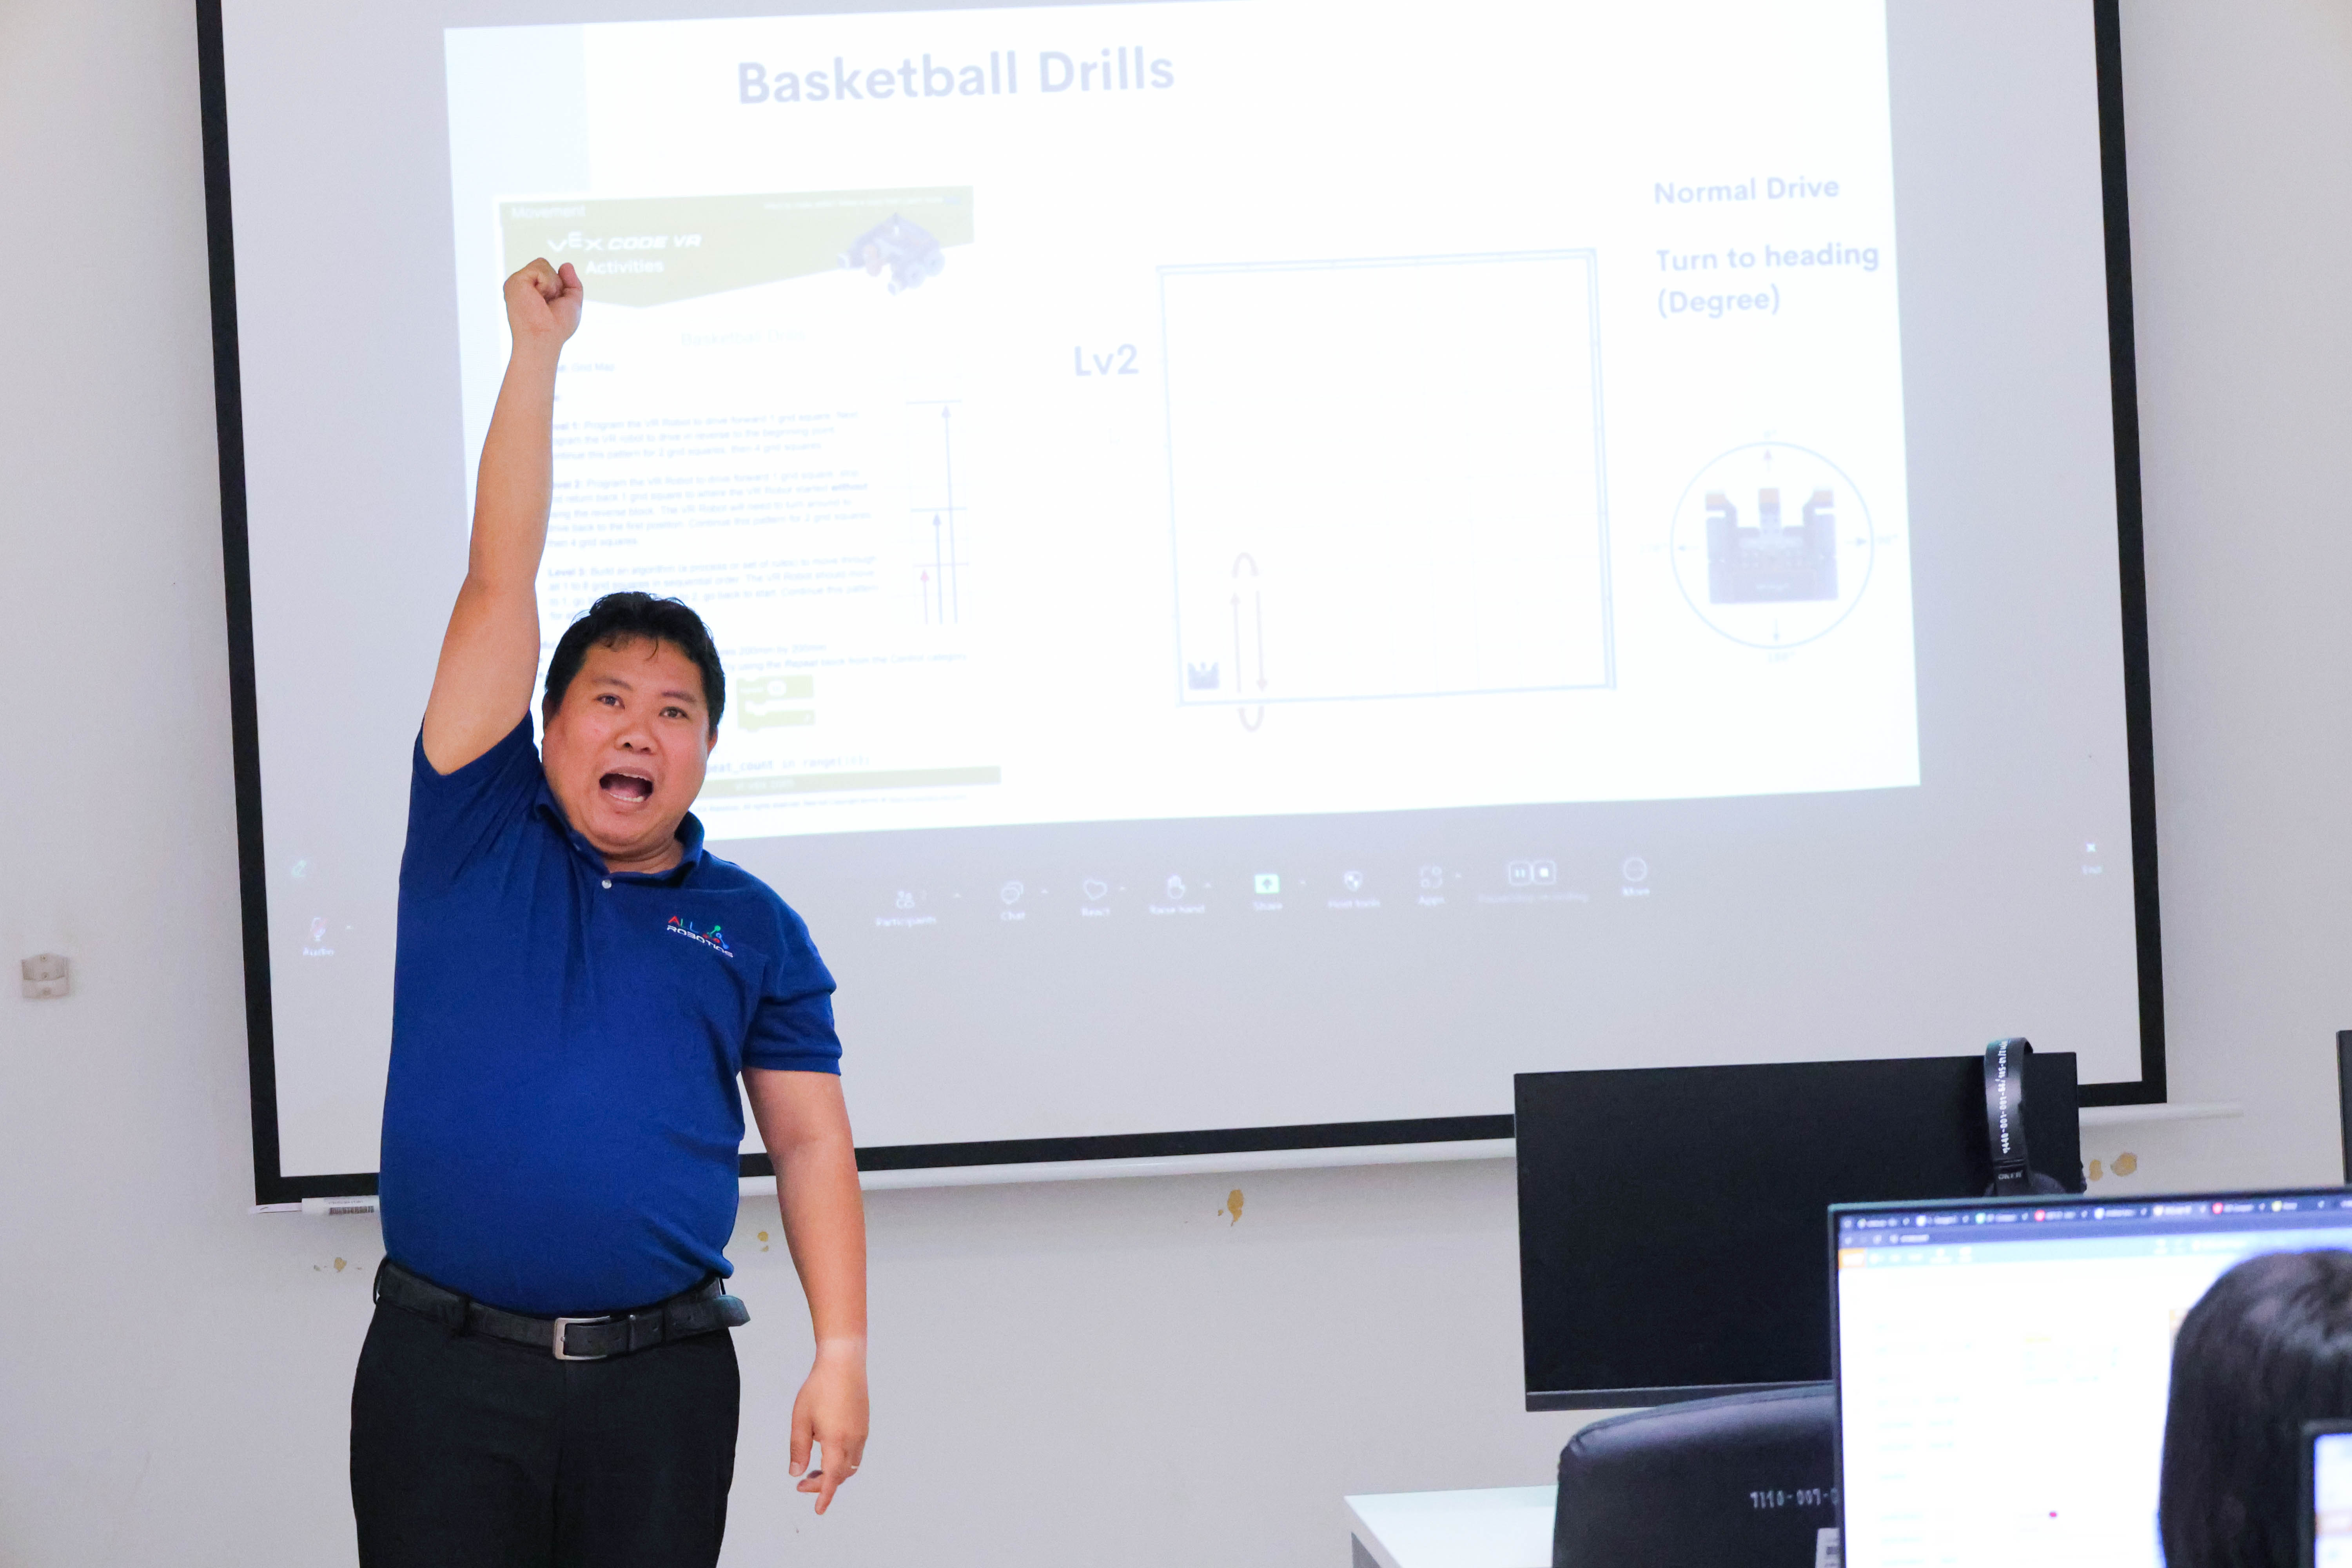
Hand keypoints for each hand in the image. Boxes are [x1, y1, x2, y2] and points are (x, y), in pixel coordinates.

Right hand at [503, 258, 582, 349]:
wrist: (544, 339)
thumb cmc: (557, 328)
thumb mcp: (572, 302)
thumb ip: (572, 283)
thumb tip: (566, 265)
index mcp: (532, 291)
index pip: (549, 273)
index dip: (559, 287)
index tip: (552, 306)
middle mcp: (522, 286)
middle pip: (546, 266)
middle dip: (556, 285)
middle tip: (548, 305)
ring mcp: (517, 282)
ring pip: (543, 264)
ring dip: (552, 285)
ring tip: (542, 302)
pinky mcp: (515, 280)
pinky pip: (540, 267)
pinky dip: (547, 284)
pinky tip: (538, 298)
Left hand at [790, 1340, 868, 1513]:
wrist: (844, 1362)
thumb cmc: (819, 1388)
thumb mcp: (800, 1419)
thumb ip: (798, 1449)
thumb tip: (796, 1473)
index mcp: (836, 1441)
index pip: (832, 1478)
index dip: (825, 1496)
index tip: (818, 1510)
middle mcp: (853, 1440)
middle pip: (842, 1475)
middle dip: (824, 1484)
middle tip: (801, 1483)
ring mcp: (862, 1432)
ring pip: (851, 1465)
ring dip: (835, 1473)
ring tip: (815, 1469)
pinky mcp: (864, 1424)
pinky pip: (856, 1452)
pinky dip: (842, 1460)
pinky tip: (827, 1448)